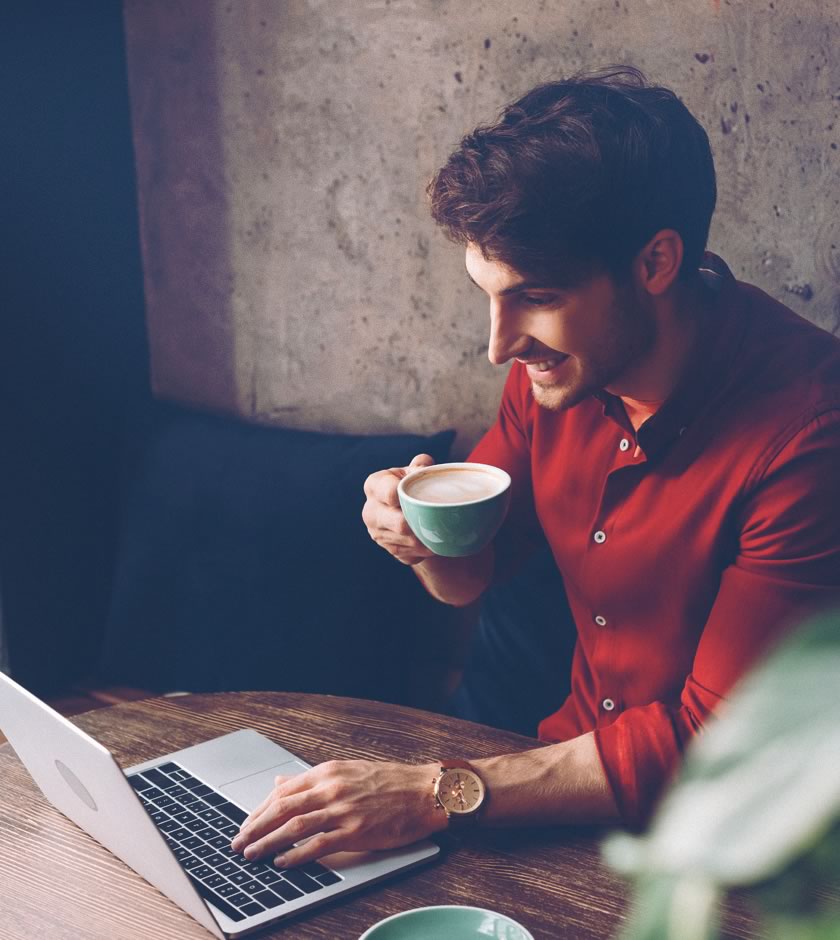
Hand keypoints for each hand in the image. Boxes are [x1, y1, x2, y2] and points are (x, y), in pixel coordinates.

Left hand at [230, 759, 445, 866]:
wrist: (424, 791)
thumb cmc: (390, 782)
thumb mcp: (346, 771)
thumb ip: (312, 780)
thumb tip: (280, 783)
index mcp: (328, 771)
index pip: (283, 791)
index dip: (259, 810)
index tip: (246, 824)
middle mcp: (332, 787)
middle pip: (282, 808)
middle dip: (254, 827)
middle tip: (238, 843)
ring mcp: (343, 809)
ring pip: (294, 826)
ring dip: (267, 842)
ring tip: (251, 854)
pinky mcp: (356, 831)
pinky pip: (318, 845)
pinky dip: (295, 855)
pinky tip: (282, 863)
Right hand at [362, 454, 436, 565]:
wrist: (404, 510)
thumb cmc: (410, 485)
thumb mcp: (413, 472)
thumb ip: (421, 465)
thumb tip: (425, 465)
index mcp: (374, 485)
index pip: (389, 492)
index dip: (407, 495)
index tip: (420, 495)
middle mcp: (370, 511)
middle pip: (400, 523)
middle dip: (421, 522)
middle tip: (440, 517)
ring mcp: (377, 533)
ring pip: (409, 541)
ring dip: (427, 537)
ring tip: (443, 530)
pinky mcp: (390, 549)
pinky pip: (412, 552)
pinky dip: (426, 548)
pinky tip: (434, 540)